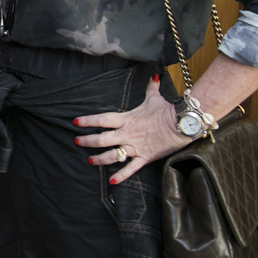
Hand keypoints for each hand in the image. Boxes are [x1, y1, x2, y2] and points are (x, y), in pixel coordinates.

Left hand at [72, 74, 189, 183]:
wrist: (182, 124)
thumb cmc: (167, 110)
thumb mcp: (155, 98)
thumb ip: (150, 87)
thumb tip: (153, 76)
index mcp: (126, 119)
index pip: (102, 119)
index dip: (87, 121)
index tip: (75, 122)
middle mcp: (127, 133)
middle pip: (102, 139)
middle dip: (88, 141)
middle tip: (76, 142)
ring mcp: (135, 146)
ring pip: (113, 155)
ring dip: (100, 159)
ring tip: (90, 161)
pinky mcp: (145, 157)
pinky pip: (131, 168)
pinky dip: (121, 176)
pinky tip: (112, 181)